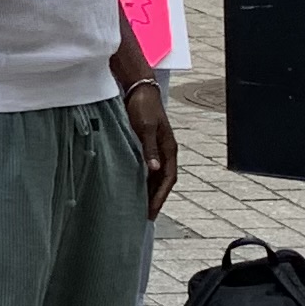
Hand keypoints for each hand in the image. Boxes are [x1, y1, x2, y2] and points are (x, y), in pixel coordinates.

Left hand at [120, 78, 178, 212]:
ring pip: (157, 175)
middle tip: (148, 216)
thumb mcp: (145, 127)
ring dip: (150, 190)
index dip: (160, 196)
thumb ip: (149, 148)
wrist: (139, 89)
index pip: (168, 179)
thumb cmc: (142, 107)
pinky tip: (135, 187)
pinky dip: (144, 180)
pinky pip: (149, 168)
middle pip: (164, 180)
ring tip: (141, 207)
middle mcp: (166, 150)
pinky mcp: (148, 145)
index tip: (152, 211)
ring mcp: (158, 148)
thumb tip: (154, 169)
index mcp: (169, 148)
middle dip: (157, 198)